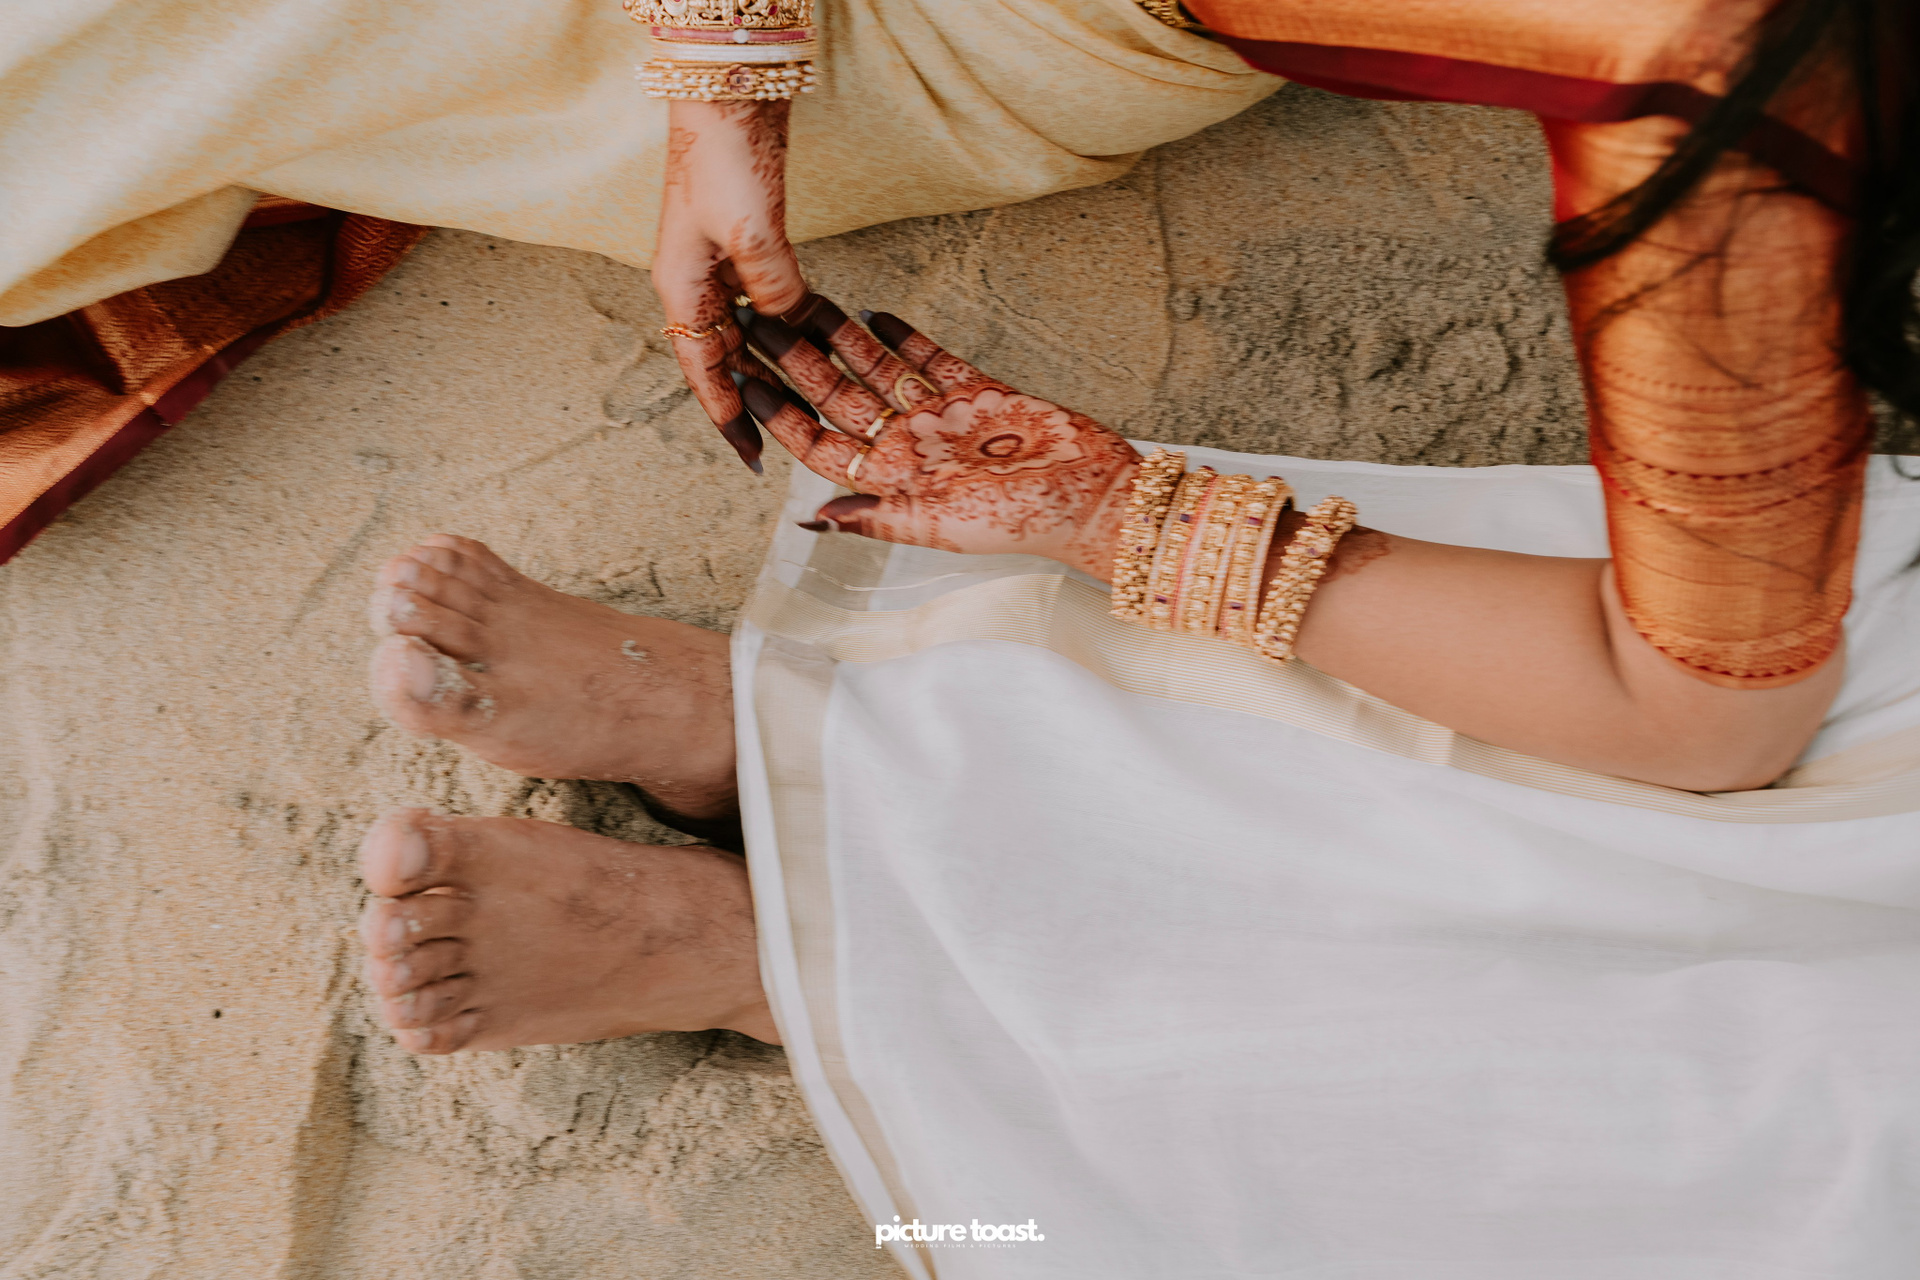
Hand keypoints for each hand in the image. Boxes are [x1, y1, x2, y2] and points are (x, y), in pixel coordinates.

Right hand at [651, 100, 808, 472]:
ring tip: (827, 403)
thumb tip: (792, 329)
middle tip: (806, 442)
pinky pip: (777, 300)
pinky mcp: (750, 242)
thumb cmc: (723, 157)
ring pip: (760, 333)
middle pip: (735, 360)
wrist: (725, 87)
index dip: (730, 419)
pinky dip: (802, 324)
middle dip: (769, 400)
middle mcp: (697, 283)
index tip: (754, 459)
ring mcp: (723, 263)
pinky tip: (830, 344)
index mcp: (681, 289)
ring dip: (792, 365)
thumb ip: (774, 292)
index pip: (706, 373)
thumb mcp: (752, 236)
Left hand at [735, 296, 1141, 576]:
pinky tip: (876, 312)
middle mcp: (910, 447)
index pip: (820, 442)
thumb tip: (809, 521)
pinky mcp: (979, 391)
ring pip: (879, 370)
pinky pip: (932, 359)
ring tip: (804, 302)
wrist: (1090, 494)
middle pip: (840, 398)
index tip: (744, 378)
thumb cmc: (1016, 521)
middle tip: (759, 322)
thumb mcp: (937, 524)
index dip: (781, 411)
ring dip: (842, 339)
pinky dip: (905, 336)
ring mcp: (943, 417)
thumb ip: (875, 517)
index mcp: (892, 481)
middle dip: (798, 361)